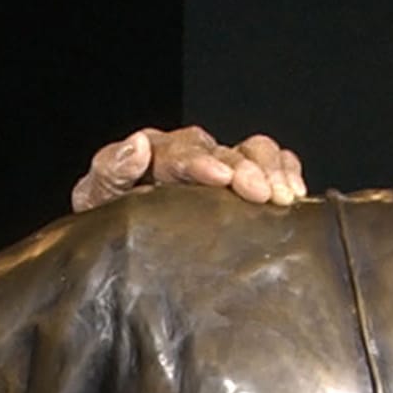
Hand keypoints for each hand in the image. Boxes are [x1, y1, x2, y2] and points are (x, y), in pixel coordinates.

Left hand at [71, 125, 305, 211]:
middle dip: (245, 168)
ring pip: (252, 151)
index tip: (219, 177)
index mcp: (152, 154)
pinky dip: (286, 169)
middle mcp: (190, 155)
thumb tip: (137, 145)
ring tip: (284, 196)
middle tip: (262, 192)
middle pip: (223, 151)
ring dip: (271, 169)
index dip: (200, 162)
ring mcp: (218, 166)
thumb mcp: (97, 199)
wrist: (118, 246)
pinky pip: (271, 162)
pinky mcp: (240, 183)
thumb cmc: (107, 221)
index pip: (179, 152)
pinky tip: (295, 191)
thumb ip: (110, 171)